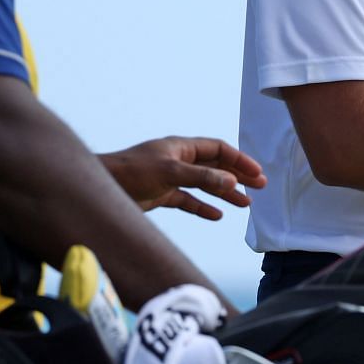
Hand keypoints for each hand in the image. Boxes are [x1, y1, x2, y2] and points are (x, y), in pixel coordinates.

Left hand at [98, 136, 267, 220]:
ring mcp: (170, 178)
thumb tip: (232, 181)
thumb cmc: (132, 172)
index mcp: (181, 147)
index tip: (257, 172)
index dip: (239, 160)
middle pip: (215, 166)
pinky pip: (188, 201)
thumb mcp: (170, 172)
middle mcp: (178, 160)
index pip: (218, 149)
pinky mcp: (161, 195)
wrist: (102, 186)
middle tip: (260, 186)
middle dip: (238, 176)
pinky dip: (203, 207)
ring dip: (225, 193)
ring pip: (205, 185)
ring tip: (245, 204)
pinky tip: (217, 215)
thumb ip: (201, 176)